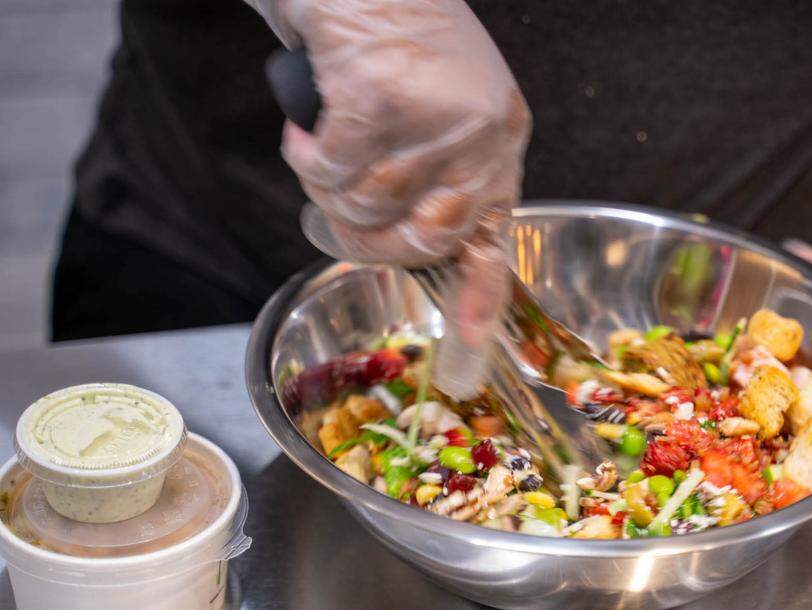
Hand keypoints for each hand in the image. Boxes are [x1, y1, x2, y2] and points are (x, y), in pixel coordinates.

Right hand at [253, 0, 529, 395]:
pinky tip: (307, 129)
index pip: (491, 240)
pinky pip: (328, 170)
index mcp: (500, 144)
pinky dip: (304, 155)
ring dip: (328, 186)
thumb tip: (410, 248)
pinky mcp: (378, 99)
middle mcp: (479, 136)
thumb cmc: (401, 47)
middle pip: (416, 240)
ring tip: (326, 146)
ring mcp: (433, 119)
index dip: (477, 303)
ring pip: (364, 207)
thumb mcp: (452, 111)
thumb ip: (444, 177)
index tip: (466, 353)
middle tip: (338, 207)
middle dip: (365, 239)